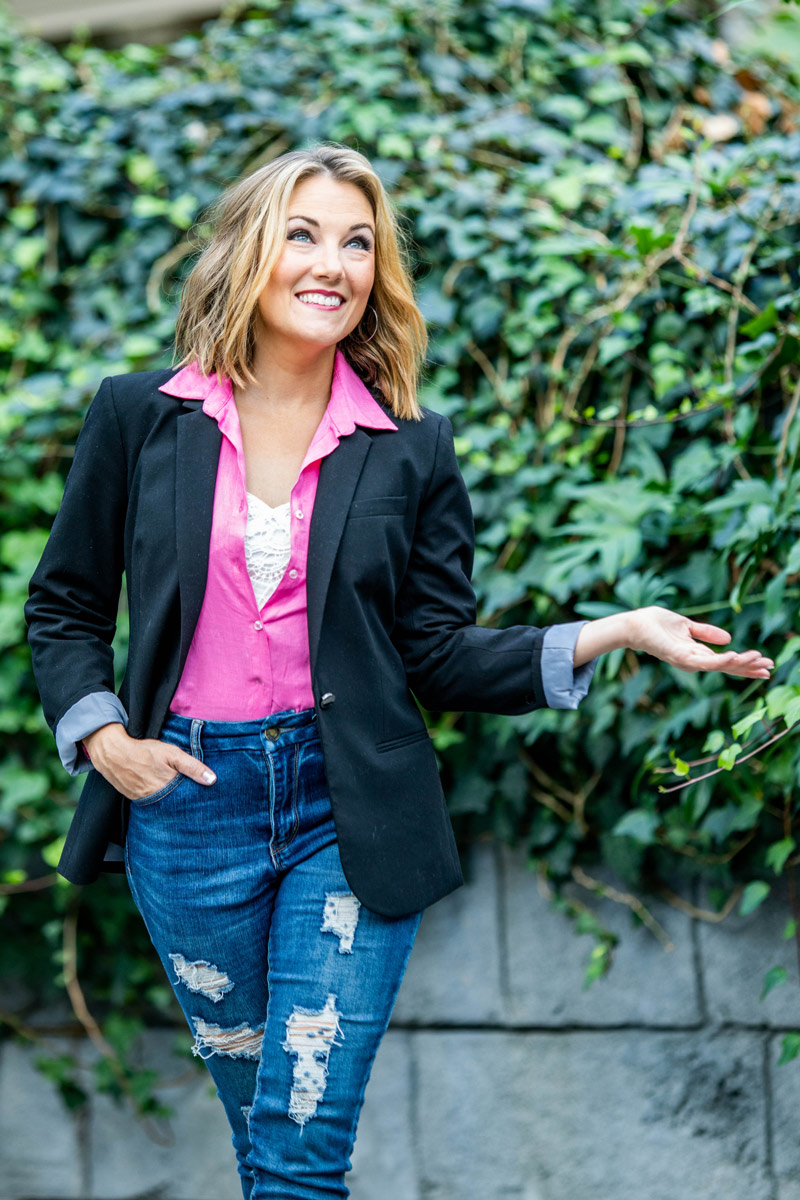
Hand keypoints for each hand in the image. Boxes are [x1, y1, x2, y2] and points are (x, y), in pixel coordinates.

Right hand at [82, 722, 215, 798]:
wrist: (112, 753)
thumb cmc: (144, 751)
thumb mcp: (172, 754)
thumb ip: (193, 767)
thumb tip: (212, 780)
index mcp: (168, 788)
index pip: (189, 800)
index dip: (197, 798)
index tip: (206, 798)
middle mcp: (157, 799)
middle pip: (177, 805)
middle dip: (186, 804)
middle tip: (194, 801)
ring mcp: (145, 801)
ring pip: (165, 806)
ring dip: (172, 803)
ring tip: (179, 798)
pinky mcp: (136, 800)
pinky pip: (152, 804)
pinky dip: (159, 801)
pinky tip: (163, 795)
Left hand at [626, 607, 772, 677]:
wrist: (634, 624)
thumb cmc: (655, 624)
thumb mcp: (686, 626)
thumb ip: (706, 633)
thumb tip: (729, 639)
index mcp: (697, 653)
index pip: (726, 661)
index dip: (746, 663)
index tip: (766, 664)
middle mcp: (694, 661)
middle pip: (727, 667)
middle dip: (749, 668)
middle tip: (770, 668)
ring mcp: (687, 661)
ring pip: (719, 665)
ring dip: (740, 663)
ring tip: (758, 660)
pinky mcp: (680, 657)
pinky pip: (703, 661)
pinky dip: (719, 660)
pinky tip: (734, 656)